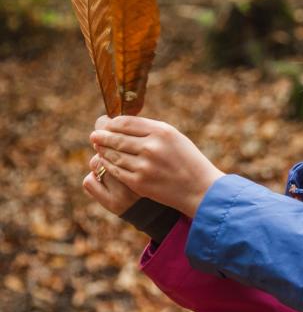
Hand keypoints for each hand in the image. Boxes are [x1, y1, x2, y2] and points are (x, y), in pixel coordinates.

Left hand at [90, 115, 224, 216]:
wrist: (200, 189)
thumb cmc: (187, 160)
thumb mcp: (174, 137)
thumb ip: (150, 129)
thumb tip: (122, 124)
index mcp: (161, 132)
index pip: (125, 123)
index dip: (111, 123)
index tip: (105, 124)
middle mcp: (151, 147)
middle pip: (115, 137)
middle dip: (101, 136)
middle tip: (94, 136)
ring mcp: (143, 166)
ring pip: (113, 155)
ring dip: (103, 151)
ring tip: (99, 148)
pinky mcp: (139, 182)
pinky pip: (115, 170)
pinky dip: (108, 165)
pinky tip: (106, 162)